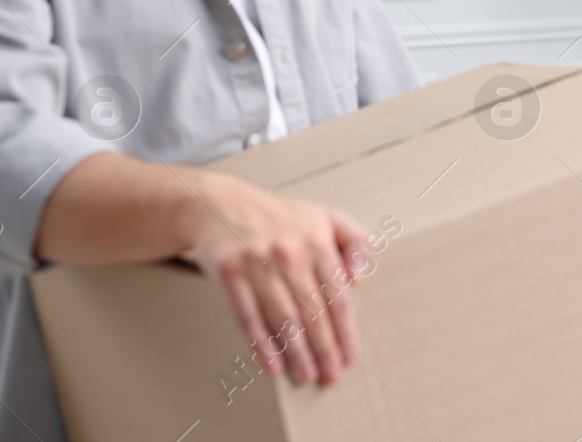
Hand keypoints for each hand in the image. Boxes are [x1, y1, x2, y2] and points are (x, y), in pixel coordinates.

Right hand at [179, 171, 370, 385]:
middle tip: (330, 376)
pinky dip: (261, 343)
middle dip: (324, 348)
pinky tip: (272, 364)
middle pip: (312, 311)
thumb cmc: (279, 217)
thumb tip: (361, 278)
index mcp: (317, 240)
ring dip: (297, 352)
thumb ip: (355, 241)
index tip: (349, 356)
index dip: (344, 329)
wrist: (221, 204)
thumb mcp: (325, 217)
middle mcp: (290, 252)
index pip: (336, 295)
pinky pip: (248, 316)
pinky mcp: (230, 273)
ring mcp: (258, 263)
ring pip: (283, 317)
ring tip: (307, 376)